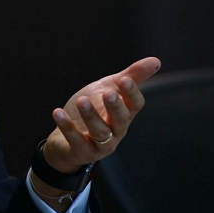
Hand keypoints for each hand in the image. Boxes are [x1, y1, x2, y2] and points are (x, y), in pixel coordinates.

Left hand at [42, 57, 160, 172]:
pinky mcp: (81, 152)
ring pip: (100, 132)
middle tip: (108, 93)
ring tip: (81, 100)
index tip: (124, 80)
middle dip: (115, 107)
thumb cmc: (93, 110)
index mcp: (124, 114)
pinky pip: (76, 141)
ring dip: (91, 116)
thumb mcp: (109, 89)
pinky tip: (57, 112)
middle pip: (120, 120)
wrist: (65, 139)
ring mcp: (100, 144)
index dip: (131, 93)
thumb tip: (156, 61)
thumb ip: (131, 76)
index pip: (135, 105)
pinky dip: (67, 127)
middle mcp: (116, 131)